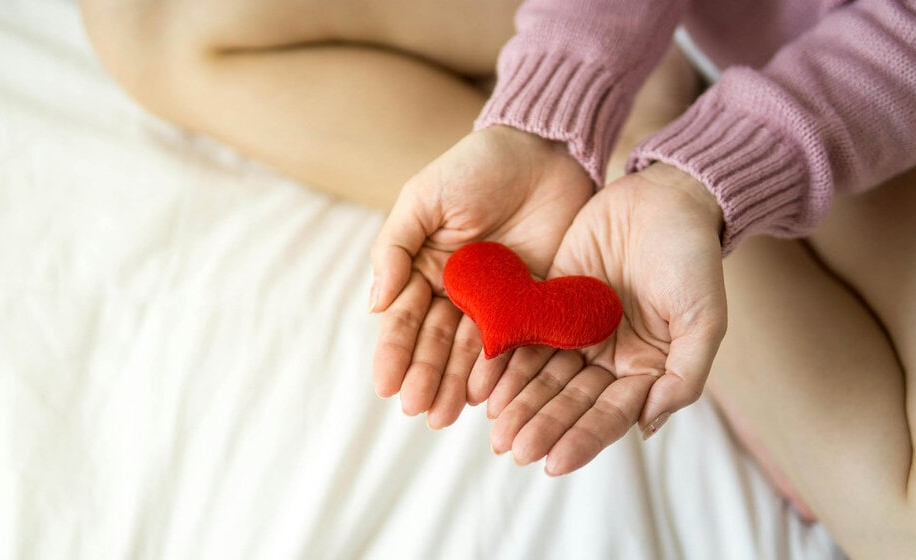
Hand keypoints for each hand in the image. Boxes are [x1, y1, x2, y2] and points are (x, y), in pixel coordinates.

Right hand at [370, 125, 592, 427]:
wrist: (543, 150)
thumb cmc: (475, 166)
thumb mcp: (424, 198)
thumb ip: (396, 247)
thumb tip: (372, 305)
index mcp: (423, 269)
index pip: (403, 317)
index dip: (394, 352)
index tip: (386, 385)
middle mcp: (456, 292)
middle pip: (436, 342)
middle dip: (424, 376)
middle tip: (417, 409)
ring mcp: (494, 301)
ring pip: (471, 351)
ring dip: (454, 383)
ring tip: (444, 415)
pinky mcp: (532, 303)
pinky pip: (514, 341)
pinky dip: (498, 368)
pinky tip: (484, 392)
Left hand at [480, 163, 726, 474]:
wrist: (664, 196)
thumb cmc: (692, 257)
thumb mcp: (704, 318)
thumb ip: (684, 374)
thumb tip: (649, 424)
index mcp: (643, 368)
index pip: (609, 413)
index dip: (582, 438)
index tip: (554, 463)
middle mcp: (606, 357)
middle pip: (568, 400)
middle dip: (542, 425)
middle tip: (513, 449)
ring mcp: (575, 330)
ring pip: (541, 374)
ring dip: (519, 402)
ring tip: (495, 427)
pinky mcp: (548, 301)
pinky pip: (522, 335)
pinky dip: (505, 359)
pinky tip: (484, 383)